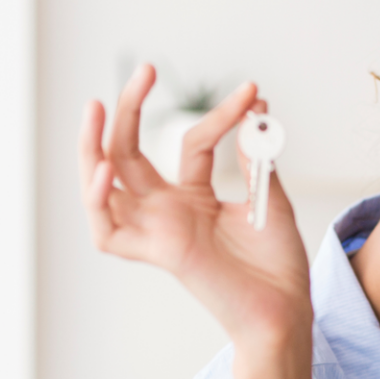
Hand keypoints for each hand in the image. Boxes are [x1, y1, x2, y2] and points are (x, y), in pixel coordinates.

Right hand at [80, 64, 311, 342]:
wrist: (287, 307)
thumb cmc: (277, 262)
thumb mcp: (268, 196)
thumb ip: (254, 156)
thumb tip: (256, 107)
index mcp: (192, 198)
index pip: (190, 142)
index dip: (222, 115)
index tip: (253, 94)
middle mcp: (167, 212)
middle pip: (128, 154)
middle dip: (128, 110)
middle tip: (145, 71)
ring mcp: (158, 231)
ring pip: (103, 188)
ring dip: (92, 148)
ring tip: (95, 108)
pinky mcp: (158, 252)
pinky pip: (109, 233)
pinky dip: (99, 203)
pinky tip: (105, 172)